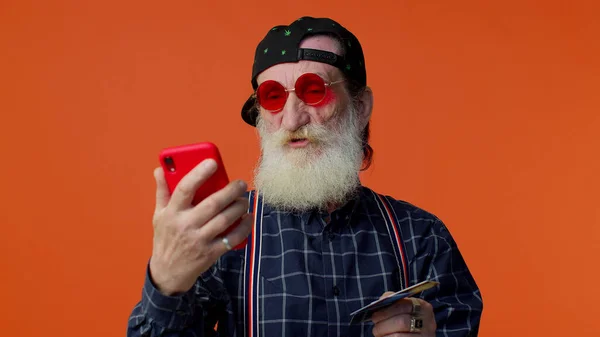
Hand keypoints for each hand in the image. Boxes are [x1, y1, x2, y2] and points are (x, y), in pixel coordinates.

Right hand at [148, 159, 252, 295]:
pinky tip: (248, 218)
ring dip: (239, 207)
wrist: (167, 272)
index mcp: (172, 213)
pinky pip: (232, 238)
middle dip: (230, 191)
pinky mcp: (210, 253)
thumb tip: (159, 168)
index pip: (185, 189)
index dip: (199, 174)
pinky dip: (244, 227)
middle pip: (212, 204)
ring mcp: (199, 240)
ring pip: (225, 220)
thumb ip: (162, 191)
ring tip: (244, 200)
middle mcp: (185, 225)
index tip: (212, 163)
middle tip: (241, 184)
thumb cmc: (165, 239)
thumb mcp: (159, 215)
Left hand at [371, 292, 435, 336]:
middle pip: (401, 322)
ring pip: (399, 336)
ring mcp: (426, 335)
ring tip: (378, 334)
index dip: (386, 311)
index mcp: (423, 307)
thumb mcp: (404, 307)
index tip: (374, 315)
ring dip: (384, 335)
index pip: (404, 306)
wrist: (418, 333)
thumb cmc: (407, 318)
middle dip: (383, 325)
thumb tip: (381, 301)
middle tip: (375, 327)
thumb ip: (393, 301)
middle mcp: (428, 322)